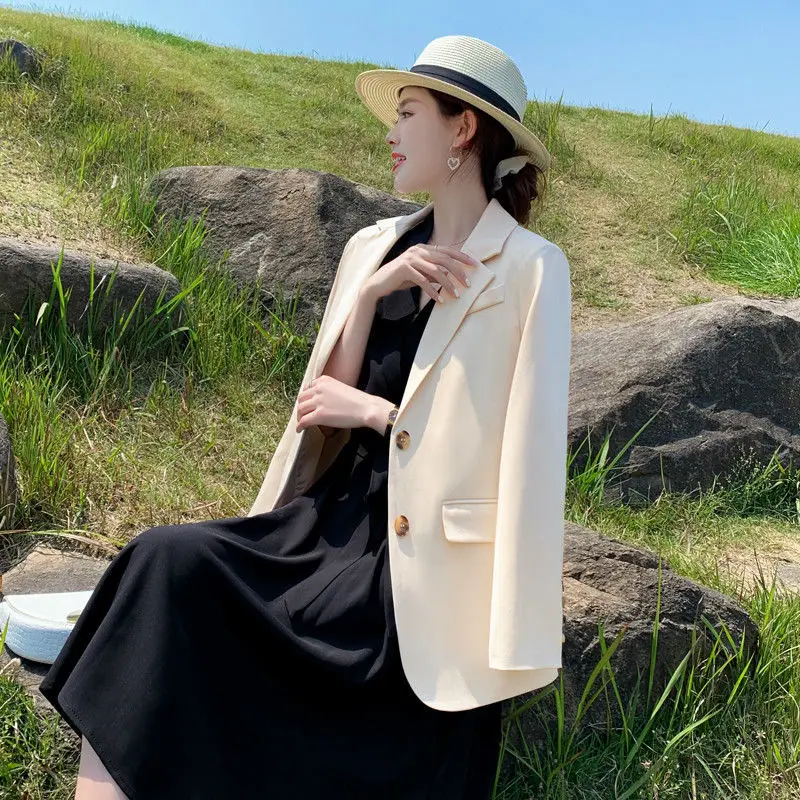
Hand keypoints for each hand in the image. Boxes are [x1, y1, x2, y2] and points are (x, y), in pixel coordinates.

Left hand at [296, 375, 393, 434]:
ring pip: (300, 409)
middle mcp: (319, 388)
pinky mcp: (319, 415)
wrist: (367, 408)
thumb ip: (329, 391)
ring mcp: (318, 402)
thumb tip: (321, 403)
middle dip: (302, 407)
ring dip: (300, 417)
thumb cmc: (358, 401)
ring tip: (303, 422)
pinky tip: (300, 430)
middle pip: (301, 398)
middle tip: (304, 414)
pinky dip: (299, 426)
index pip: (307, 388)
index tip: (308, 404)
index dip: (306, 398)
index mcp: (324, 380)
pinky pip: (303, 421)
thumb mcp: (341, 388)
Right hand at [361, 243, 477, 304]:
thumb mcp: (421, 274)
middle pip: (445, 260)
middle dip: (458, 272)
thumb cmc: (401, 278)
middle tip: (467, 284)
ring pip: (436, 271)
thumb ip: (434, 273)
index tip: (475, 265)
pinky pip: (423, 280)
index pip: (447, 251)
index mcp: (424, 248)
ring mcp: (411, 258)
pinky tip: (439, 299)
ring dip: (448, 284)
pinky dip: (433, 291)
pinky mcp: (404, 269)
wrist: (379, 283)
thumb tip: (451, 277)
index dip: (462, 257)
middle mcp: (418, 250)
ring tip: (455, 295)